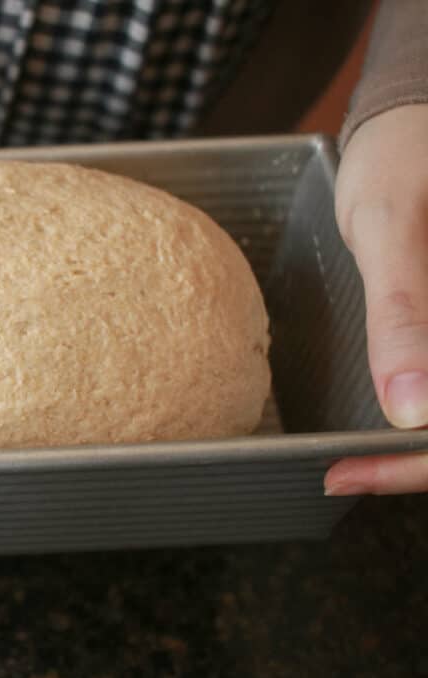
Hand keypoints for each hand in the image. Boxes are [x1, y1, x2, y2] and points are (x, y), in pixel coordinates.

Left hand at [326, 103, 427, 494]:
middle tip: (344, 475)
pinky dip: (425, 412)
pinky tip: (387, 420)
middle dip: (419, 462)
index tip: (354, 474)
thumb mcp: (391, 227)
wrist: (411, 115)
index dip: (418, 463)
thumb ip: (405, 312)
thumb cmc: (404, 153)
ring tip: (356, 461)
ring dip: (421, 446)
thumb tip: (412, 410)